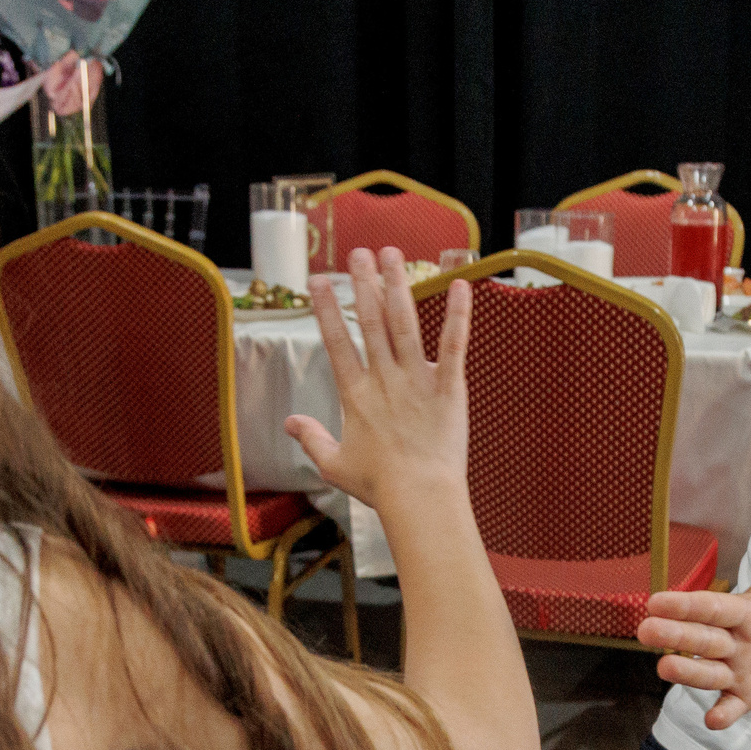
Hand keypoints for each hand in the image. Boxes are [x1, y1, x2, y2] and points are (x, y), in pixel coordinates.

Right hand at [283, 247, 470, 516]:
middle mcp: (384, 378)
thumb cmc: (378, 485)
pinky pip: (453, 344)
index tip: (318, 280)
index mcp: (355, 394)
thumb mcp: (334, 465)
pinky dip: (457, 314)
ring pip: (405, 322)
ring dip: (397, 285)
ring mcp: (417, 379)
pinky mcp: (449, 386)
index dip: (326, 308)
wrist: (419, 496)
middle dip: (363, 283)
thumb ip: (311, 439)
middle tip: (358, 253)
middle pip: (370, 321)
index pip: (336, 342)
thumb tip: (290, 423)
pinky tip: (460, 285)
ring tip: (391, 255)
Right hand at [635, 505, 750, 729]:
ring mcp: (734, 669)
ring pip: (709, 672)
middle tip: (643, 631)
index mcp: (737, 610)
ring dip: (688, 673)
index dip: (686, 604)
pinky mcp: (744, 693)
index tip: (654, 600)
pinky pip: (731, 704)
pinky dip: (723, 713)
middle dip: (675, 635)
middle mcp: (729, 641)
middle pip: (701, 639)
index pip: (710, 607)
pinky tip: (712, 721)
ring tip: (663, 669)